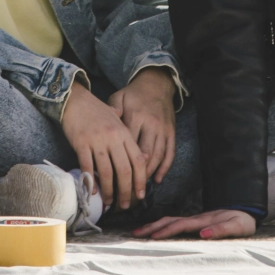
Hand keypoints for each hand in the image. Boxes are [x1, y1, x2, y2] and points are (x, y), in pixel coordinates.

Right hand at [61, 82, 146, 209]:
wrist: (75, 99)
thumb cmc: (96, 110)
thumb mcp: (117, 120)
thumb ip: (127, 136)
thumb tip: (140, 156)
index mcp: (124, 133)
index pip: (138, 161)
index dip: (141, 180)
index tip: (140, 195)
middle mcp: (113, 138)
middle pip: (124, 170)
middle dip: (126, 191)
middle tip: (124, 205)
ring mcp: (97, 140)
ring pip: (106, 172)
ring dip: (109, 191)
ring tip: (109, 202)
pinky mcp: (81, 143)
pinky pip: (87, 166)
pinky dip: (90, 182)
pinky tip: (92, 192)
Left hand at [108, 67, 177, 184]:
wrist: (157, 83)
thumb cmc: (133, 94)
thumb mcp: (119, 97)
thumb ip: (111, 113)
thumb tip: (102, 130)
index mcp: (136, 116)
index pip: (128, 144)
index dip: (121, 161)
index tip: (111, 178)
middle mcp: (151, 124)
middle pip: (144, 154)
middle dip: (135, 175)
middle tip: (125, 191)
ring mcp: (163, 129)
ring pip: (157, 156)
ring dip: (149, 174)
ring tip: (138, 189)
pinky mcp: (172, 132)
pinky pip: (170, 153)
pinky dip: (165, 168)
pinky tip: (157, 180)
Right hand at [134, 208, 257, 239]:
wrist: (247, 211)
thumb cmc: (243, 221)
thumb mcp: (237, 227)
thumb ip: (222, 230)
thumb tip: (203, 234)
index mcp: (204, 220)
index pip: (181, 225)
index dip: (166, 231)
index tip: (152, 238)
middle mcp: (196, 219)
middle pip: (170, 220)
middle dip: (152, 227)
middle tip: (135, 234)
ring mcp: (195, 219)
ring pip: (170, 220)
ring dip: (154, 225)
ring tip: (139, 232)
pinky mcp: (196, 222)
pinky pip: (175, 223)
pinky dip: (162, 226)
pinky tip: (155, 230)